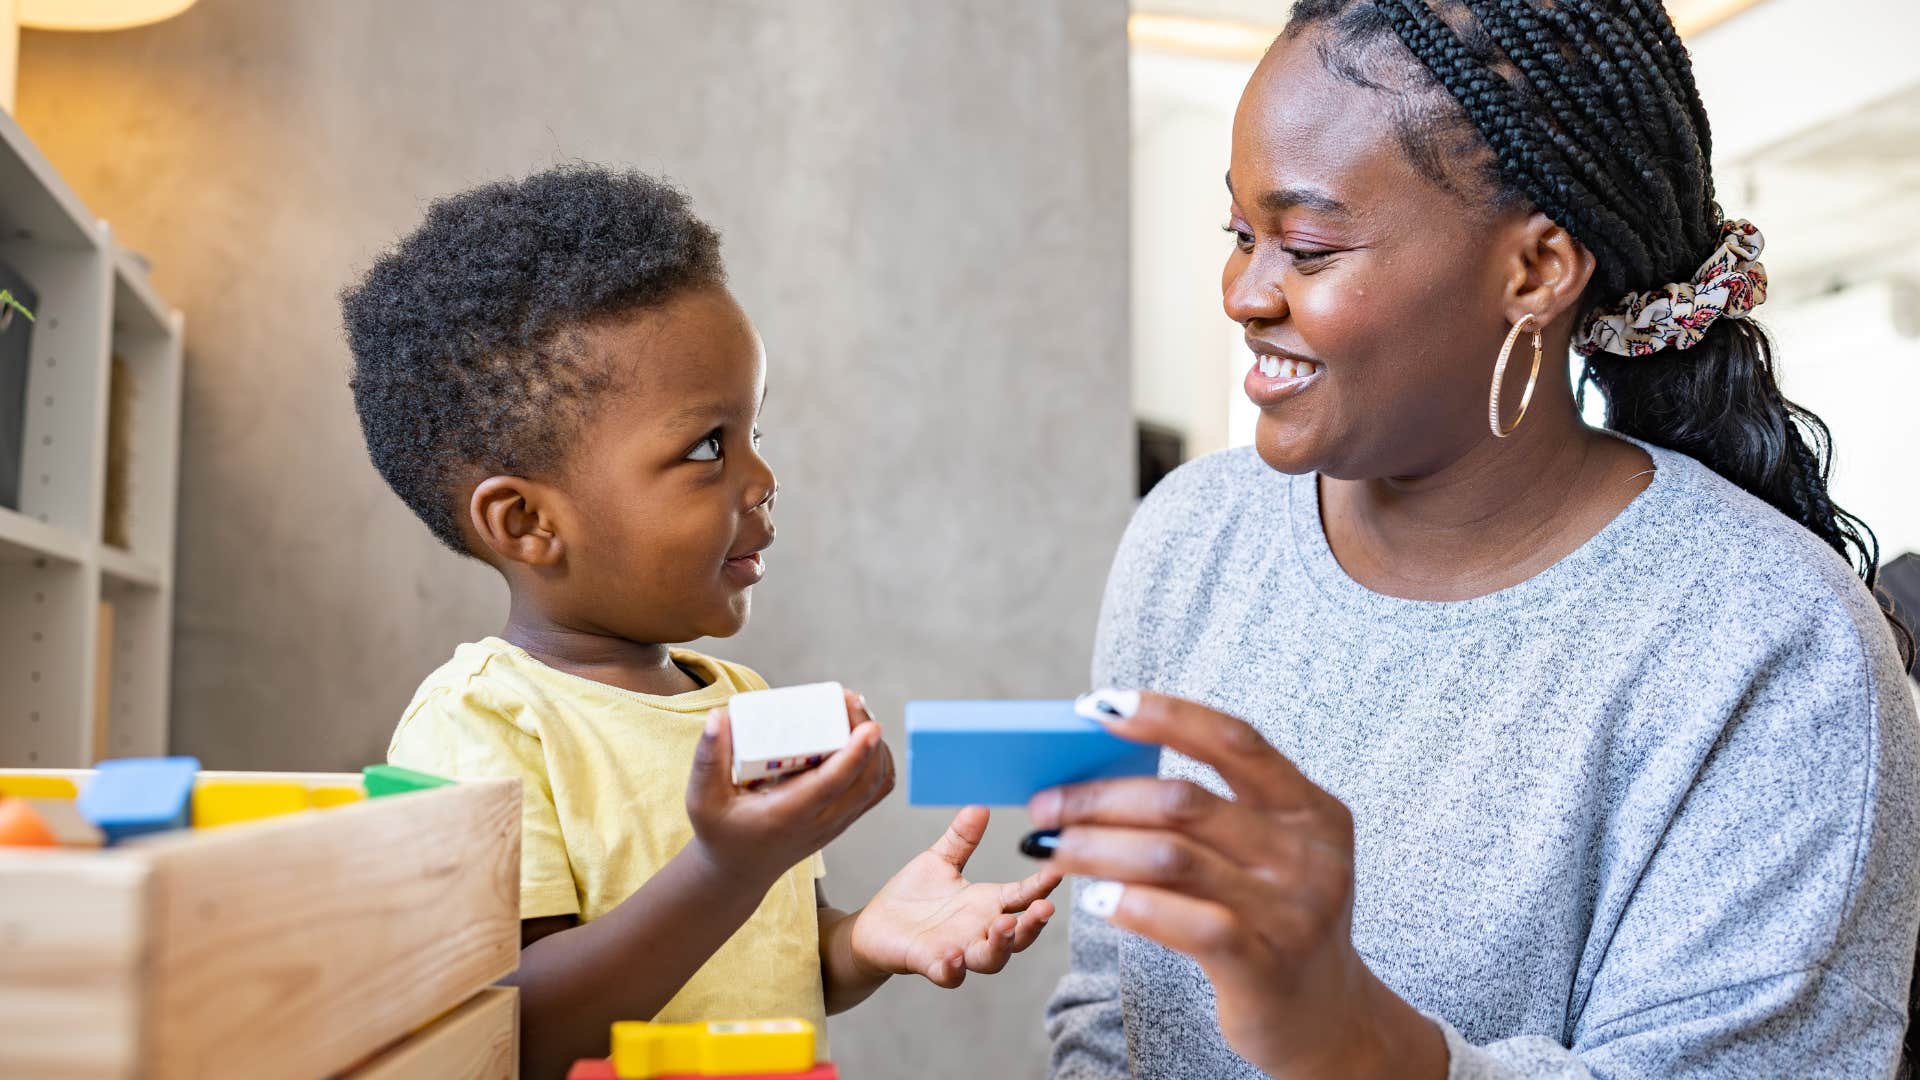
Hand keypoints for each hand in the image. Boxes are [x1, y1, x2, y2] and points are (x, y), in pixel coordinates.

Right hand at [685, 689, 893, 887]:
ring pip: (876, 785)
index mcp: (788, 815)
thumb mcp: (702, 798)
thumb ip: (708, 758)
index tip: (869, 724)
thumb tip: (720, 716)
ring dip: (876, 747)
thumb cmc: (720, 831)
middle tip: (849, 700)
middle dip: (868, 737)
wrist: (738, 871)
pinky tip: (863, 737)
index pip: (833, 784)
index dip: (856, 753)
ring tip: (854, 712)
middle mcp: (821, 822)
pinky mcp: (844, 820)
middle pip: (865, 780)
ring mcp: (837, 823)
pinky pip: (875, 790)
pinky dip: (879, 761)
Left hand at [849, 806, 1061, 986]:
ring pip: (991, 959)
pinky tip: (954, 956)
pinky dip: (953, 969)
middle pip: (1018, 936)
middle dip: (1033, 924)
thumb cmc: (913, 897)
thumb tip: (980, 806)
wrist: (875, 926)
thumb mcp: (940, 861)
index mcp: (987, 904)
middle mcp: (979, 931)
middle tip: (1044, 908)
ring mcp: (957, 950)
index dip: (1041, 886)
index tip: (1057, 870)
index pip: (1022, 897)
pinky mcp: (928, 963)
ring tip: (1005, 926)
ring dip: (1002, 945)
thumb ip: (961, 839)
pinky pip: (947, 973)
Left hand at [1029, 692, 1444, 1078]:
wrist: (1327, 1019)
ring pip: (1172, 857)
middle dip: (1101, 797)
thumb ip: (1210, 819)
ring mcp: (1292, 911)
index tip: (1099, 706)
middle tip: (1046, 803)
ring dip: (1096, 847)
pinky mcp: (1266, 964)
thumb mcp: (1267, 859)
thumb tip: (1100, 777)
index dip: (1165, 715)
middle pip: (1185, 801)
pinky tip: (1095, 900)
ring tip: (1051, 847)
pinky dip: (1132, 905)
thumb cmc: (1275, 923)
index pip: (1234, 741)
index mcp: (1312, 810)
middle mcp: (1309, 854)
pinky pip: (1186, 921)